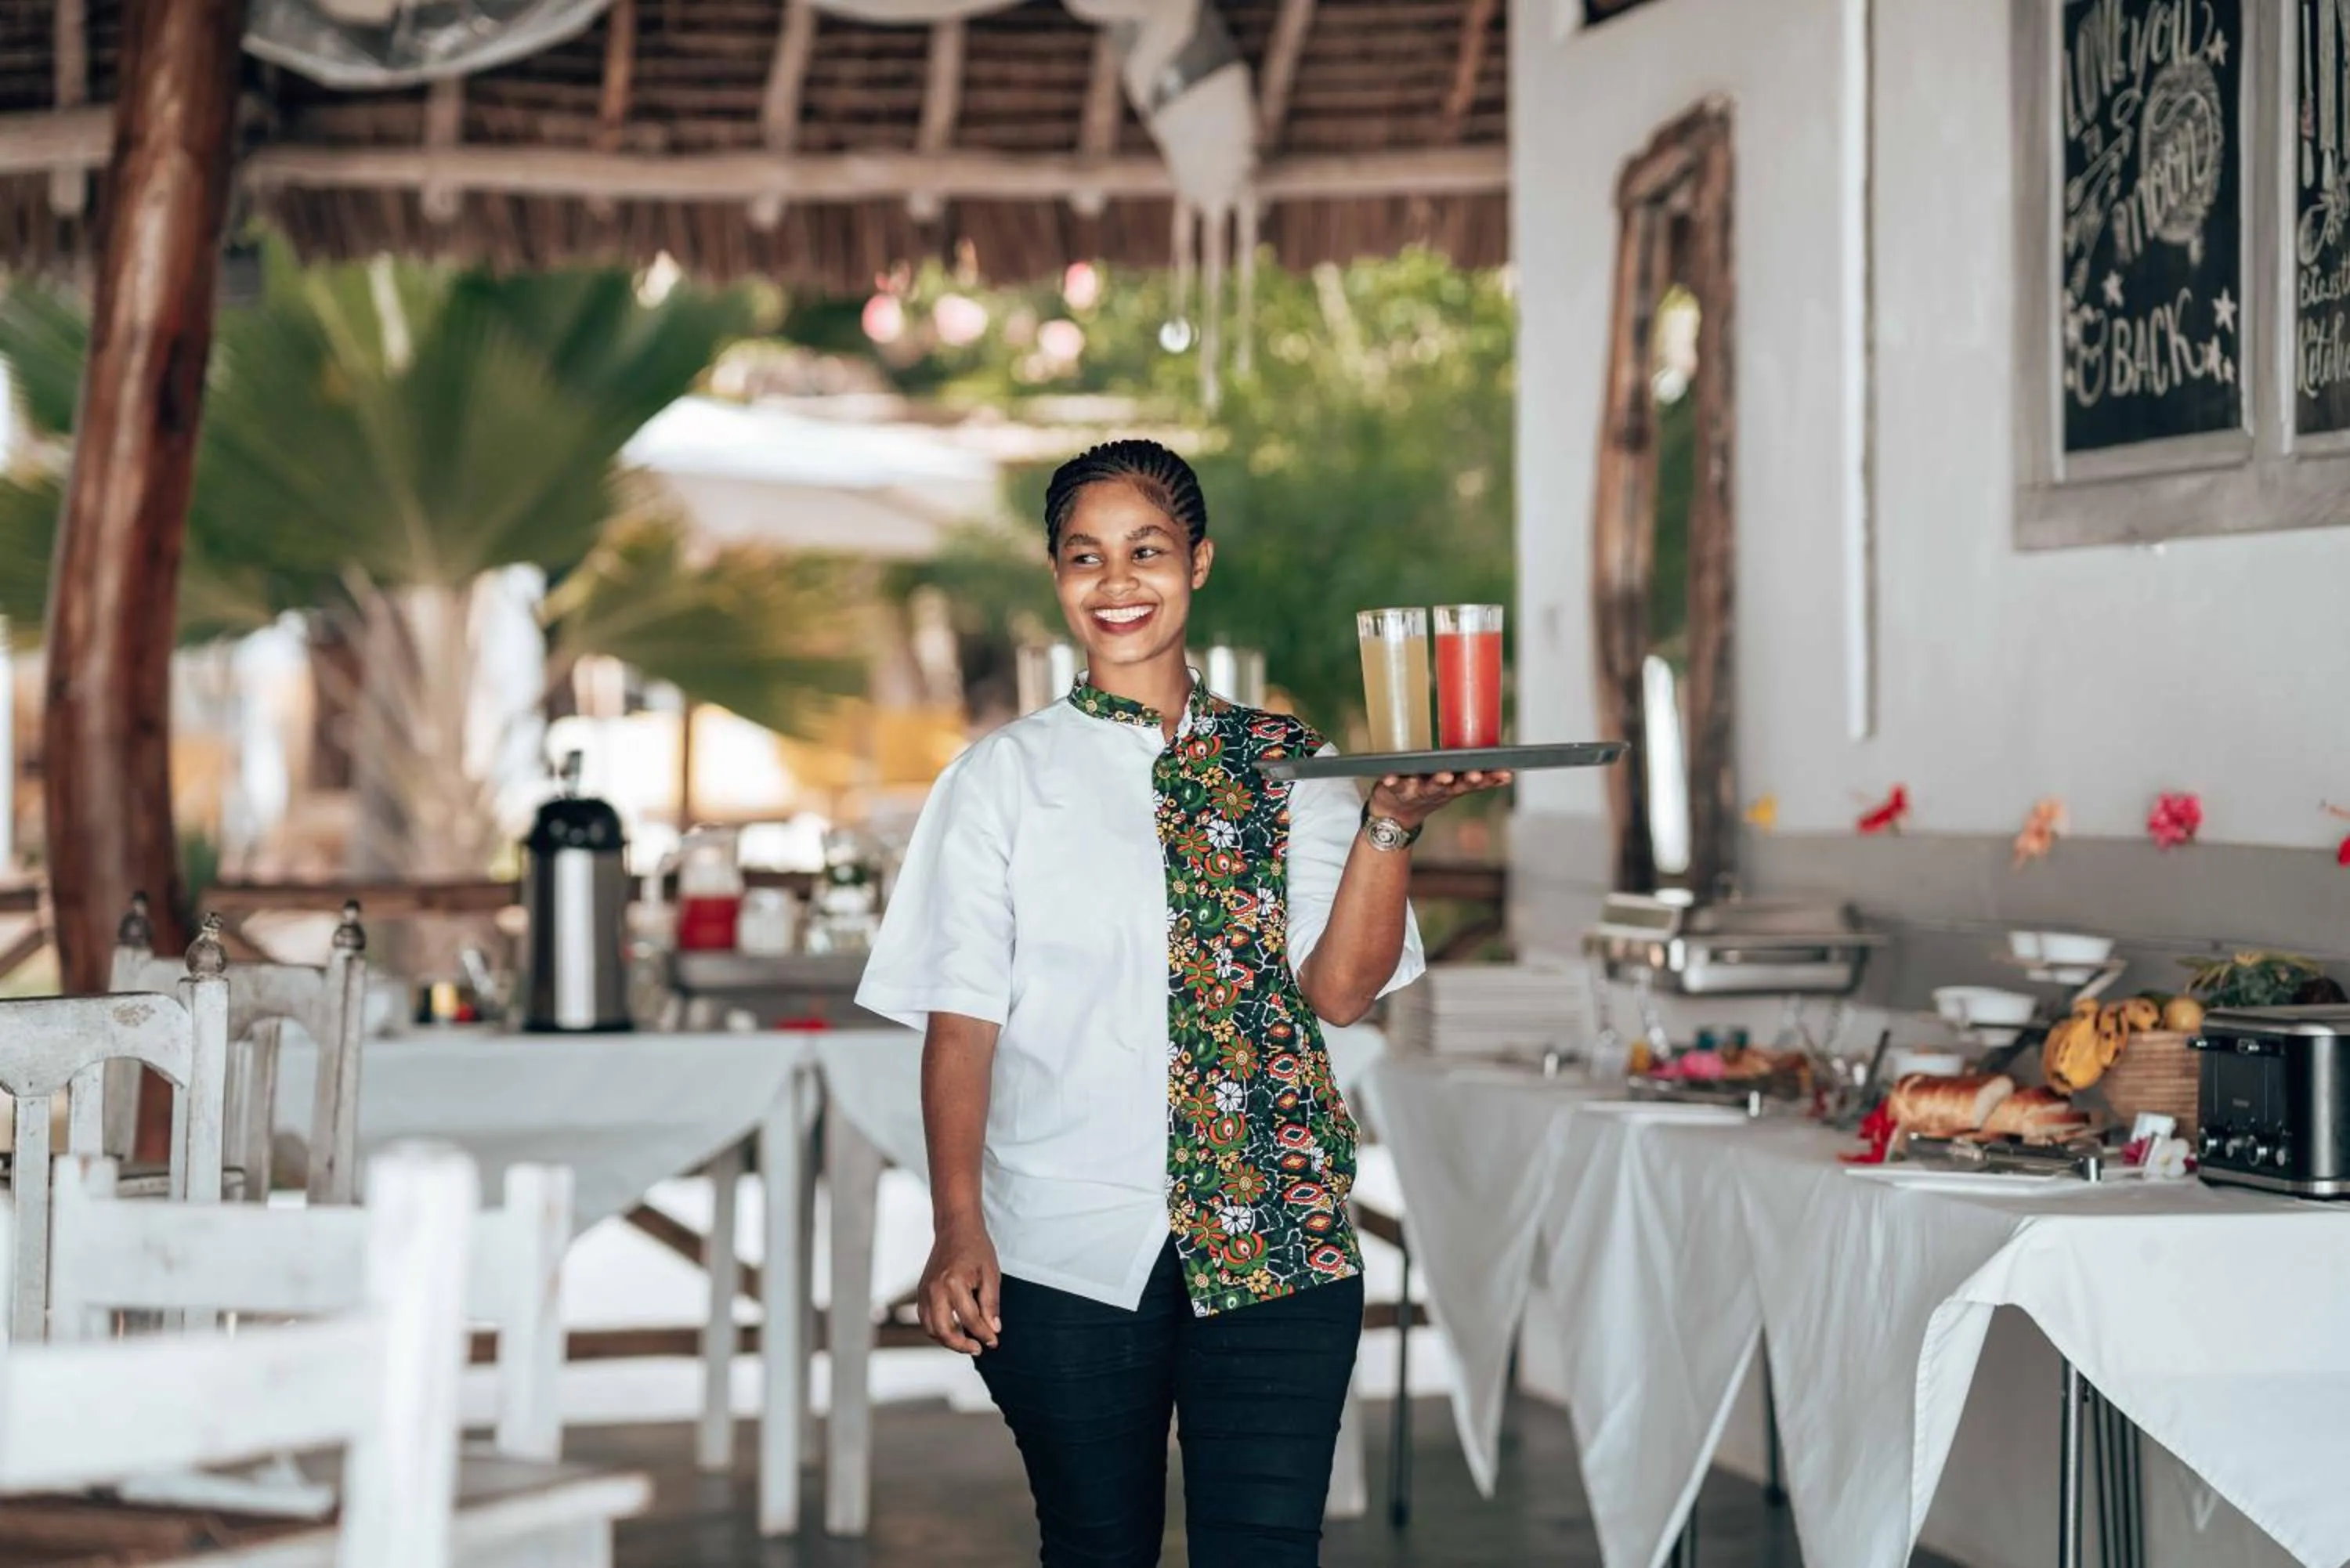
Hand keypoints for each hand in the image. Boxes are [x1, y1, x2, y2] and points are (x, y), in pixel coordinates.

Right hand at [918, 1213, 1001, 1354]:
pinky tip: (954, 1331)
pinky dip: (938, 1330)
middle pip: (943, 1330)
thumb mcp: (991, 1274)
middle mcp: (934, 1289)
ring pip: (930, 1329)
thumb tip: (993, 1330)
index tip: (994, 1342)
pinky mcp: (921, 1292)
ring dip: (948, 1341)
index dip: (984, 1334)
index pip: (970, 1319)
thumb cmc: (976, 1249)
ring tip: (967, 1343)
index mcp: (954, 1283)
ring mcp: (924, 1291)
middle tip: (978, 1349)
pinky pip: (926, 1319)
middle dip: (961, 1345)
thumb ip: (991, 1304)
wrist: (955, 1229)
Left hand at [1369, 770, 1514, 829]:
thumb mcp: (1452, 788)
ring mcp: (1414, 791)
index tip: (1505, 774)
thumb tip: (1507, 770)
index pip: (1472, 783)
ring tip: (1444, 776)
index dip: (1489, 780)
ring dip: (1436, 782)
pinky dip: (1392, 781)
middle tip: (1476, 774)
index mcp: (1450, 788)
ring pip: (1426, 787)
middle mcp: (1434, 791)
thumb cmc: (1426, 794)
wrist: (1393, 817)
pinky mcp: (1393, 789)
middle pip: (1453, 786)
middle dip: (1465, 780)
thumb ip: (1475, 779)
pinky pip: (1393, 785)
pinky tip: (1391, 778)